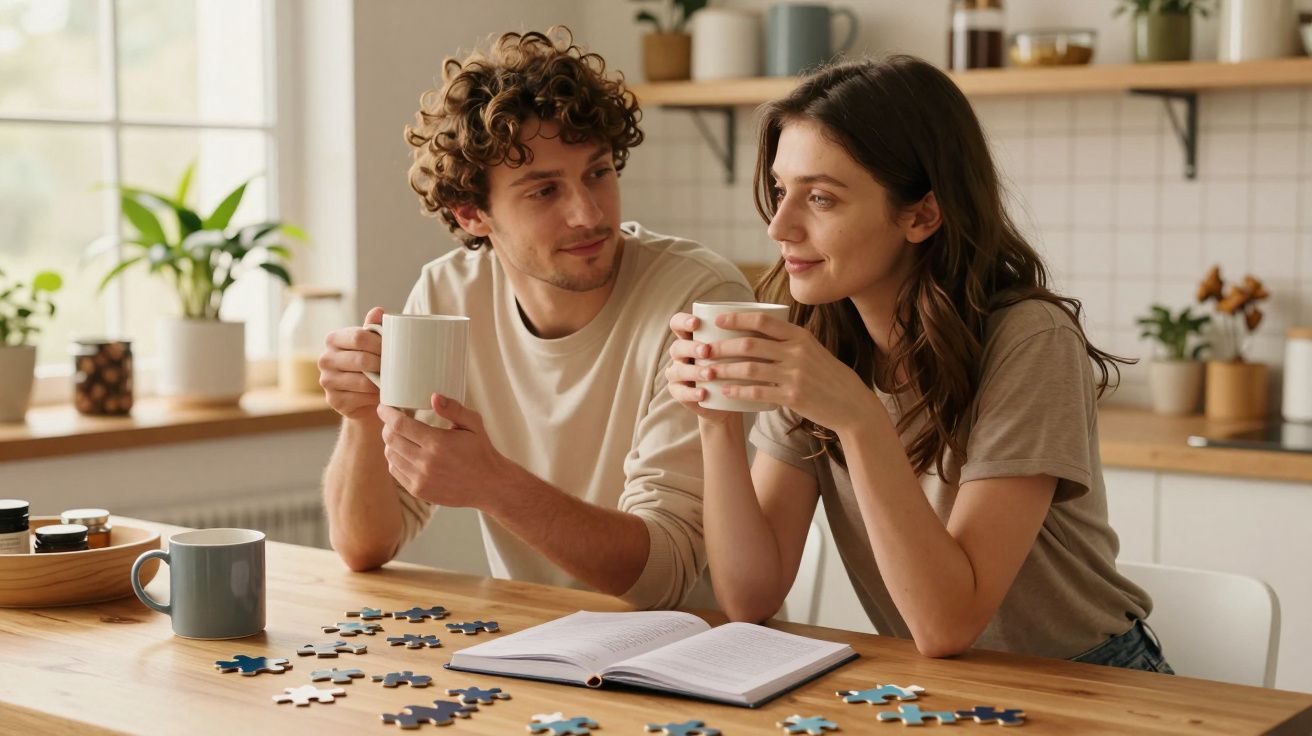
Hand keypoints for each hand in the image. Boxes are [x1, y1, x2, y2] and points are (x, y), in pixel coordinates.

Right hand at [319, 307, 383, 420]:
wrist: (364, 396)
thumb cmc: (370, 363)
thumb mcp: (372, 343)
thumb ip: (374, 326)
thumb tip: (378, 311)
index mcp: (333, 339)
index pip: (358, 337)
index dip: (379, 344)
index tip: (393, 350)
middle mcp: (325, 359)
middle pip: (361, 360)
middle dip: (382, 364)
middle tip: (396, 368)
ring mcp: (327, 381)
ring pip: (362, 381)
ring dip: (381, 383)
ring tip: (392, 381)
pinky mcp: (334, 400)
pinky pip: (360, 398)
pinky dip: (375, 398)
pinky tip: (382, 395)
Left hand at [378, 393, 514, 509]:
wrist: (489, 484)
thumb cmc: (481, 451)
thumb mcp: (473, 424)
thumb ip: (454, 409)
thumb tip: (434, 397)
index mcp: (438, 443)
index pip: (400, 425)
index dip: (387, 414)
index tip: (383, 408)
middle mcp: (426, 463)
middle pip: (391, 439)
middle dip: (387, 427)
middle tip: (392, 421)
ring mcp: (421, 479)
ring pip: (390, 456)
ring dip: (390, 443)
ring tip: (399, 436)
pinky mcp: (419, 490)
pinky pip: (395, 472)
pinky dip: (395, 460)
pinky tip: (404, 453)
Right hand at [664, 312, 738, 426]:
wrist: (729, 401)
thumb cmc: (737, 367)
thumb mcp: (742, 349)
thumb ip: (748, 332)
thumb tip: (773, 312)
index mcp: (692, 338)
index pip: (678, 323)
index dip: (683, 321)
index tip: (697, 322)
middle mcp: (682, 354)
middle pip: (677, 346)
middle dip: (691, 347)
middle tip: (707, 350)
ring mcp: (679, 374)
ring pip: (677, 370)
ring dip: (694, 371)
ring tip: (710, 374)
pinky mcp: (681, 394)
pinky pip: (679, 393)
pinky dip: (691, 393)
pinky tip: (703, 393)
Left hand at [699, 312, 877, 433]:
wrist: (851, 404)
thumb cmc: (827, 376)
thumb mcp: (812, 350)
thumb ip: (789, 341)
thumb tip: (758, 331)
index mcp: (800, 336)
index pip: (762, 321)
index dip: (736, 318)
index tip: (717, 320)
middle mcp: (797, 352)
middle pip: (750, 344)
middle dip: (722, 346)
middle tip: (703, 349)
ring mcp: (795, 375)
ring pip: (749, 368)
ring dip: (724, 369)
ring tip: (706, 371)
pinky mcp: (793, 397)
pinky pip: (758, 392)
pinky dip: (738, 391)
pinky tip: (724, 391)